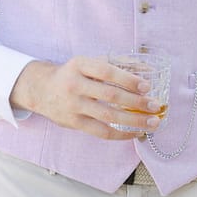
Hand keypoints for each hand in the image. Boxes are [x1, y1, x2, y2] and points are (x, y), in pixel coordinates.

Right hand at [9, 56, 165, 139]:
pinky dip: (121, 134)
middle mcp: (74, 84)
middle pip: (110, 95)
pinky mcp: (73, 123)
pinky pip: (101, 132)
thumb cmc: (74, 74)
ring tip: (152, 122)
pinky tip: (136, 132)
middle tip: (155, 106)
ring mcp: (73, 105)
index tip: (147, 86)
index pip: (107, 71)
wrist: (41, 90)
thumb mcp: (89, 63)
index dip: (128, 79)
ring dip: (134, 120)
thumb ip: (117, 63)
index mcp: (80, 64)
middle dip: (137, 101)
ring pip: (108, 115)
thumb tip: (148, 68)